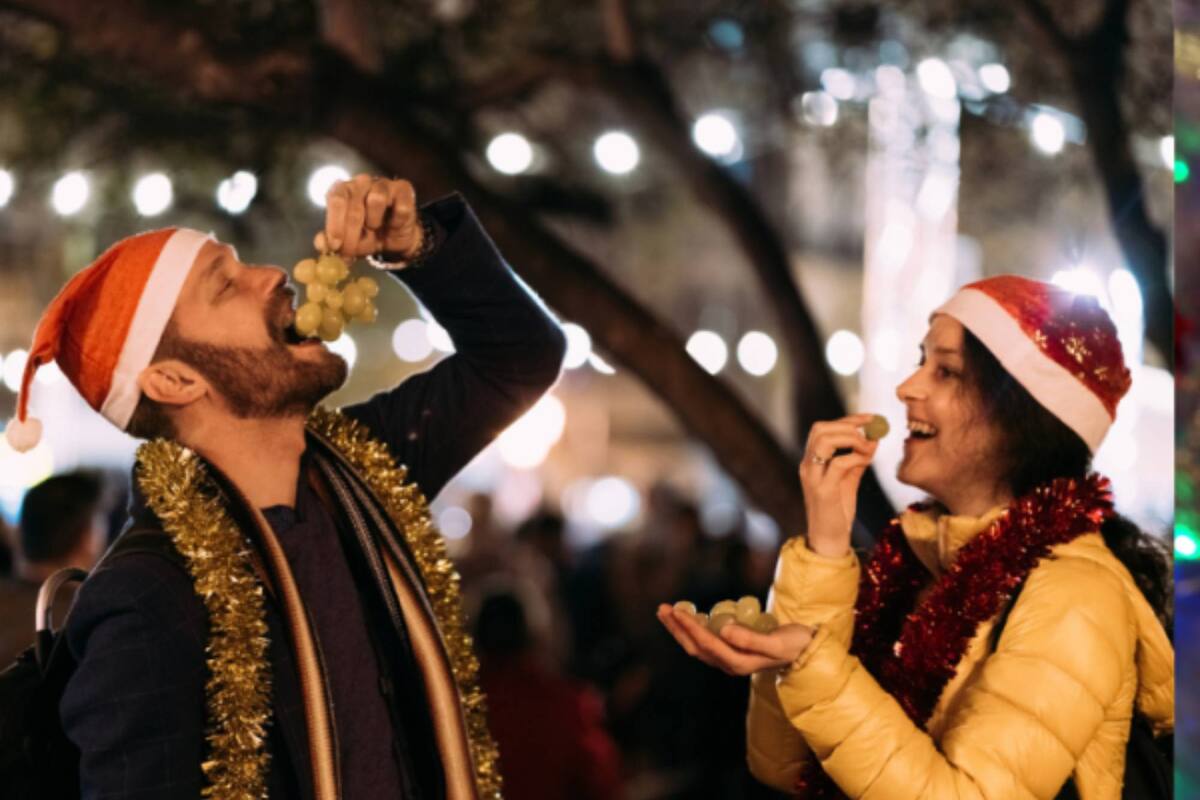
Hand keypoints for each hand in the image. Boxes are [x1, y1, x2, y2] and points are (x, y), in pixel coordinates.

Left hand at [314, 174, 421, 259]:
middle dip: (352, 234)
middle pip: (354, 205)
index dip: (334, 224)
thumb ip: (331, 241)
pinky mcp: (403, 190)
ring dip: (374, 222)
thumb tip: (321, 245)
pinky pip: (400, 208)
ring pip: (376, 199)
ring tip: (374, 229)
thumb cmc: (368, 234)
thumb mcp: (347, 242)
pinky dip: (395, 223)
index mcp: (343, 190)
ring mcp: (383, 184)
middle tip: (351, 253)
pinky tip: (393, 226)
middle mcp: (361, 182)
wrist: (396, 238)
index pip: (336, 200)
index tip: (335, 245)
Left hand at [656, 604, 813, 675]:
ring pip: (697, 645)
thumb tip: (725, 630)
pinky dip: (693, 629)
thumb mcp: (777, 642)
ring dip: (681, 629)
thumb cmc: (794, 645)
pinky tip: (687, 616)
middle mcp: (730, 664)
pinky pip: (705, 641)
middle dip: (677, 628)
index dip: (690, 627)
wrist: (805, 651)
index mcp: (738, 663)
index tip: (677, 611)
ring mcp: (729, 659)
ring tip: (667, 611)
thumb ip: (751, 639)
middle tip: (662, 608)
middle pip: (695, 647)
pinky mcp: (731, 651)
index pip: (707, 644)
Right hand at [800, 413, 878, 556]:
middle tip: (870, 432)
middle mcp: (808, 466)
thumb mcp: (849, 480)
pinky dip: (855, 456)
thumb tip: (874, 439)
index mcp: (811, 462)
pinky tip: (866, 460)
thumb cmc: (838, 511)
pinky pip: (838, 464)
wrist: (829, 540)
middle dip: (848, 424)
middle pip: (820, 429)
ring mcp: (813, 478)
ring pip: (825, 441)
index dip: (848, 419)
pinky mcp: (823, 491)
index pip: (823, 428)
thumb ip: (858, 460)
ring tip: (867, 447)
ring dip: (851, 438)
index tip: (871, 418)